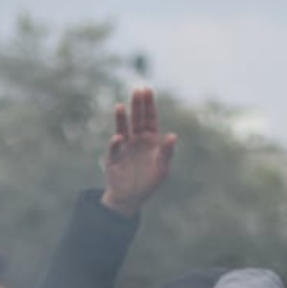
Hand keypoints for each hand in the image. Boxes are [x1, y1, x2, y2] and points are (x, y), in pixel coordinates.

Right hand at [101, 88, 176, 215]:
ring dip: (121, 118)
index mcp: (150, 139)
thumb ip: (167, 152)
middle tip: (137, 89)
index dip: (149, 104)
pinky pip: (115, 147)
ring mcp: (124, 146)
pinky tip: (119, 137)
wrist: (131, 198)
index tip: (147, 89)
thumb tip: (173, 135)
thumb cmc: (149, 182)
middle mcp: (136, 139)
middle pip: (136, 118)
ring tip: (119, 106)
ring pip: (123, 128)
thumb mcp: (162, 168)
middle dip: (136, 104)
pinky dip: (116, 142)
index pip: (149, 118)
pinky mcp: (114, 157)